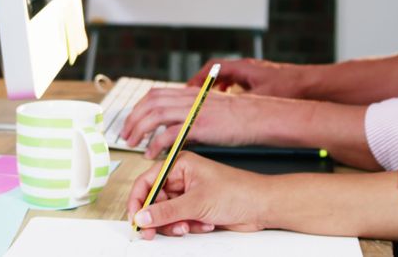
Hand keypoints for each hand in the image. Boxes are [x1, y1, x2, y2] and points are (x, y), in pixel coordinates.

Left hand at [119, 87, 269, 158]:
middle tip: (125, 135)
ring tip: (133, 144)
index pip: (154, 94)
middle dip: (133, 119)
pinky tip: (153, 154)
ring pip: (155, 115)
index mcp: (189, 93)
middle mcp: (188, 98)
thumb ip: (192, 113)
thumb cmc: (240, 116)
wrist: (260, 116)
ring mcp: (193, 110)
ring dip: (140, 130)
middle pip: (149, 103)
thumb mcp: (211, 108)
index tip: (131, 121)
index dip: (138, 108)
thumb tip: (177, 128)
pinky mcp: (200, 125)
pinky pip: (170, 133)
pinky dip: (157, 144)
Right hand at [127, 152, 268, 239]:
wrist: (262, 206)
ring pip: (167, 214)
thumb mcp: (196, 202)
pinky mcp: (197, 209)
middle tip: (153, 232)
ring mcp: (189, 195)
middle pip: (155, 201)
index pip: (147, 181)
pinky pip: (180, 221)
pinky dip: (189, 226)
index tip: (135, 218)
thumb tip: (142, 216)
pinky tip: (204, 225)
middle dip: (158, 217)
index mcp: (179, 165)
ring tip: (189, 226)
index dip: (138, 200)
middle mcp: (182, 178)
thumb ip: (166, 211)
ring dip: (176, 224)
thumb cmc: (238, 191)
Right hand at [188, 58, 316, 97]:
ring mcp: (255, 74)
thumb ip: (238, 102)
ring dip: (217, 90)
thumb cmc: (292, 87)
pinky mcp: (262, 82)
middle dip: (203, 85)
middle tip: (194, 98)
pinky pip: (239, 86)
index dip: (197, 79)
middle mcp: (247, 68)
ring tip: (210, 103)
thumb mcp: (260, 97)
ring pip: (228, 80)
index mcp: (243, 68)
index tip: (187, 91)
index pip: (211, 68)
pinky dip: (231, 94)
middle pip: (217, 73)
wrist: (314, 85)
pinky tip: (233, 106)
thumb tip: (220, 111)